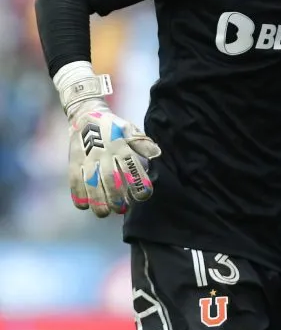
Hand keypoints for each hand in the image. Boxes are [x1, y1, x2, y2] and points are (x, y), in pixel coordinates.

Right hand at [68, 102, 158, 216]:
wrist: (86, 116)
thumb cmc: (115, 129)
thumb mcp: (131, 131)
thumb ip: (143, 145)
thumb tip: (157, 154)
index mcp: (122, 147)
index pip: (132, 167)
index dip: (138, 184)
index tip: (143, 196)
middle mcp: (105, 154)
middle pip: (111, 180)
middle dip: (117, 198)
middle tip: (122, 209)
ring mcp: (88, 159)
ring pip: (91, 184)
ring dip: (98, 201)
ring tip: (104, 213)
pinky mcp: (74, 163)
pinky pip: (74, 181)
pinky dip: (78, 195)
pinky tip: (84, 206)